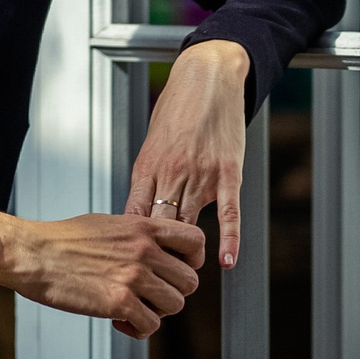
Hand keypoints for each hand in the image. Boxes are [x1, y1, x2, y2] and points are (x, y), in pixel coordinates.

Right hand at [0, 209, 204, 335]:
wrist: (32, 253)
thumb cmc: (61, 239)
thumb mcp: (107, 224)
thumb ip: (137, 236)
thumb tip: (154, 250)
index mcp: (142, 227)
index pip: (196, 241)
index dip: (192, 260)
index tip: (179, 269)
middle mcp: (143, 250)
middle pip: (189, 281)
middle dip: (172, 292)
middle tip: (151, 295)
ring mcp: (133, 277)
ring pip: (174, 305)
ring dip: (156, 312)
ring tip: (134, 308)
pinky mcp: (119, 303)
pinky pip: (150, 326)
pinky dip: (138, 329)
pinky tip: (120, 321)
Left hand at [125, 39, 249, 270]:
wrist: (207, 76)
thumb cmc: (177, 109)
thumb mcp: (152, 143)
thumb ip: (149, 178)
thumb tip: (139, 210)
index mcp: (147, 168)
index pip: (134, 219)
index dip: (132, 246)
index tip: (129, 266)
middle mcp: (171, 174)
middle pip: (159, 228)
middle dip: (157, 256)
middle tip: (156, 282)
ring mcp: (200, 174)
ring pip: (190, 223)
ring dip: (187, 252)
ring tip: (184, 277)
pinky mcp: (228, 172)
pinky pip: (228, 212)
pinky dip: (230, 239)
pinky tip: (228, 262)